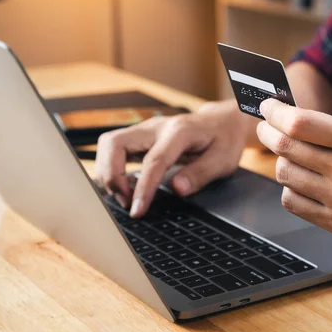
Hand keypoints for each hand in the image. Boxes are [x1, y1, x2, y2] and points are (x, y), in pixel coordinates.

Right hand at [96, 101, 249, 216]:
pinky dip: (111, 169)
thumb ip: (200, 174)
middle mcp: (156, 127)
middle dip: (112, 176)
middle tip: (126, 202)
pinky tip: (123, 188)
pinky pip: (113, 149)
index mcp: (179, 132)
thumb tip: (177, 189)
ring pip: (108, 144)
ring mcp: (144, 130)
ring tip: (124, 197)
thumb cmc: (223, 141)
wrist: (221, 122)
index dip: (142, 187)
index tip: (137, 210)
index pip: (153, 160)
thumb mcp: (223, 160)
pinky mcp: (139, 137)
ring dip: (108, 173)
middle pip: (115, 143)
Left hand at [256, 99, 331, 254]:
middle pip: (286, 147)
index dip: (276, 112)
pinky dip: (289, 190)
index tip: (268, 107)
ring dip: (280, 162)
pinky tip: (299, 185)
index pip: (301, 123)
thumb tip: (295, 123)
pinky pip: (294, 203)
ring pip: (285, 175)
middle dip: (268, 132)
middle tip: (266, 127)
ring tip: (289, 158)